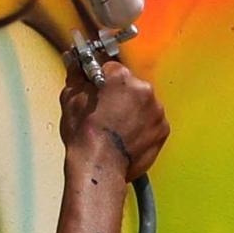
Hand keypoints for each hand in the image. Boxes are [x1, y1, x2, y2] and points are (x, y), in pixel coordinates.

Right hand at [63, 56, 168, 178]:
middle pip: (131, 86)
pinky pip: (152, 122)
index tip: (99, 90)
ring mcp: (156, 110)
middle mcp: (143, 89)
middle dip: (120, 96)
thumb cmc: (85, 136)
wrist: (99, 166)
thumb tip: (77, 66)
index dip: (103, 80)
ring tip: (117, 128)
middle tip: (106, 113)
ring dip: (133, 112)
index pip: (112, 68)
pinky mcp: (162, 129)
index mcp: (120, 77)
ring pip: (143, 104)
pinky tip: (127, 137)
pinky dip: (142, 128)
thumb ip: (77, 77)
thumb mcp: (70, 99)